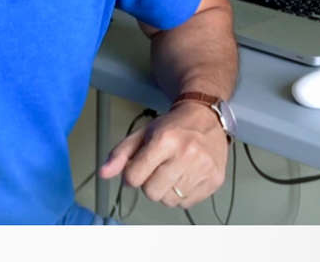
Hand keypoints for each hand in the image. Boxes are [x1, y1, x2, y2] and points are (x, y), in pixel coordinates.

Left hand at [97, 102, 228, 208]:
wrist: (206, 117)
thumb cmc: (173, 126)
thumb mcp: (143, 133)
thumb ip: (120, 153)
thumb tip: (104, 173)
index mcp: (165, 139)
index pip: (134, 178)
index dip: (132, 175)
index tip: (139, 166)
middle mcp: (187, 153)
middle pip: (151, 192)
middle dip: (149, 183)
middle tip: (158, 168)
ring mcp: (203, 168)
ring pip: (169, 201)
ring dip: (166, 190)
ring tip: (173, 171)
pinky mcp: (214, 179)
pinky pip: (186, 203)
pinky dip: (182, 194)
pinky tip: (185, 176)